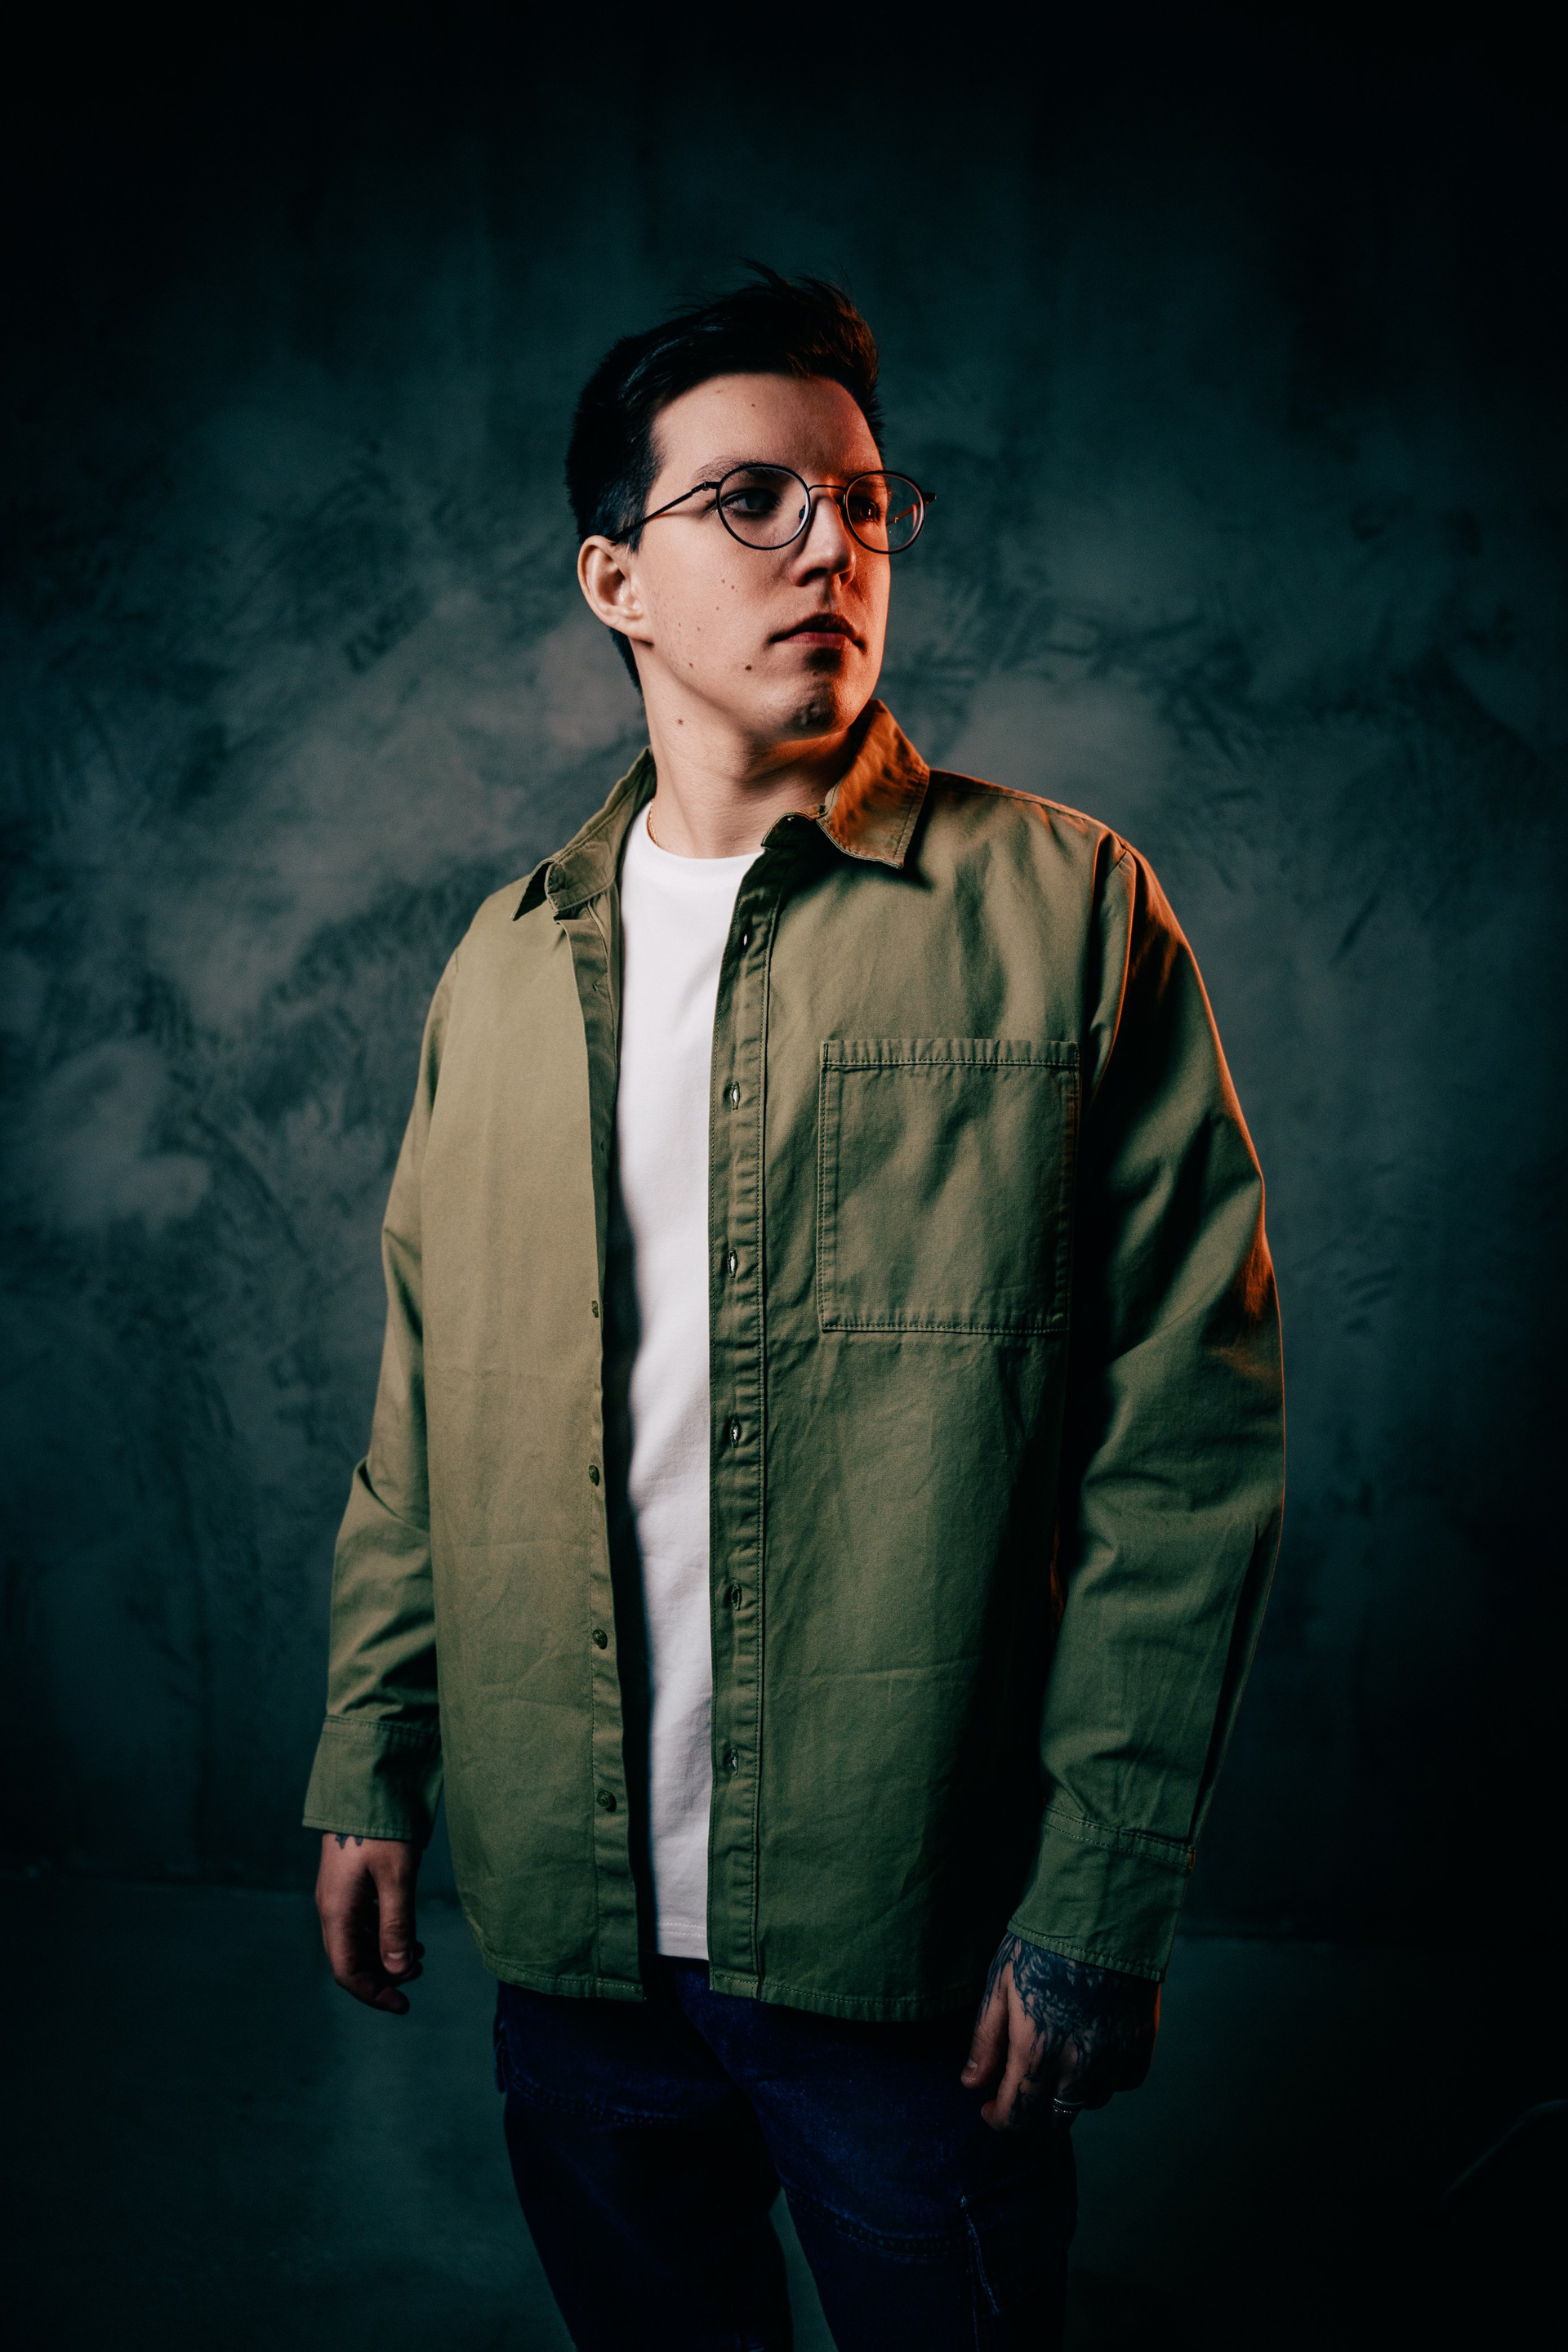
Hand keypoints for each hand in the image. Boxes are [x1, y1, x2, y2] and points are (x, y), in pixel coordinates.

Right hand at [315, 1833, 423, 2012]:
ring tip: (419, 1955)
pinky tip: (407, 1931)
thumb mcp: (397, 1877)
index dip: (374, 1993)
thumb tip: (398, 1970)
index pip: (348, 1971)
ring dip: (383, 1955)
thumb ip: (397, 1925)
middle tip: (418, 1976)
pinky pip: (360, 1921)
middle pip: (350, 1959)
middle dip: (382, 1976)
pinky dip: (382, 1934)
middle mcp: (331, 1907)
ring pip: (356, 1941)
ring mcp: (337, 1894)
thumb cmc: (382, 1829)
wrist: (364, 1785)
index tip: (403, 2004)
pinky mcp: (347, 1881)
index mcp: (337, 1911)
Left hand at [962, 1932, 1158, 2131]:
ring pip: (1089, 2102)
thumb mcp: (1000, 1984)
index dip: (998, 2119)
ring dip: (1068, 2095)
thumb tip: (971, 2084)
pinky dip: (1106, 2077)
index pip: (1017, 2117)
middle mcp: (1080, 2067)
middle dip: (1031, 2121)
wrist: (1104, 1909)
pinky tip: (1090, 2053)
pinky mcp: (1142, 2044)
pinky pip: (1123, 2081)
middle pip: (1055, 2124)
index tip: (988, 2107)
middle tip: (1018, 2098)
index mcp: (1038, 2053)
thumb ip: (985, 2040)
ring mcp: (1115, 2058)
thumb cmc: (1043, 1941)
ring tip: (1054, 2064)